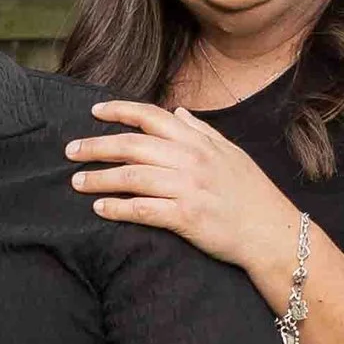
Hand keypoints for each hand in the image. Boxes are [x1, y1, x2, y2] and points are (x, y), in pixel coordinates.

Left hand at [65, 100, 299, 294]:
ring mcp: (189, 188)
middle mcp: (191, 160)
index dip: (119, 111)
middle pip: (133, 145)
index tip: (94, 112)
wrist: (272, 232)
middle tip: (70, 151)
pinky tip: (100, 208)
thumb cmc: (252, 193)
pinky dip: (119, 208)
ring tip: (77, 182)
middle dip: (97, 146)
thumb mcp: (231, 153)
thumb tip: (179, 112)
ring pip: (133, 177)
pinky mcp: (186, 217)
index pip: (152, 117)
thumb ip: (202, 131)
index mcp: (199, 142)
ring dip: (100, 178)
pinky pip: (144, 210)